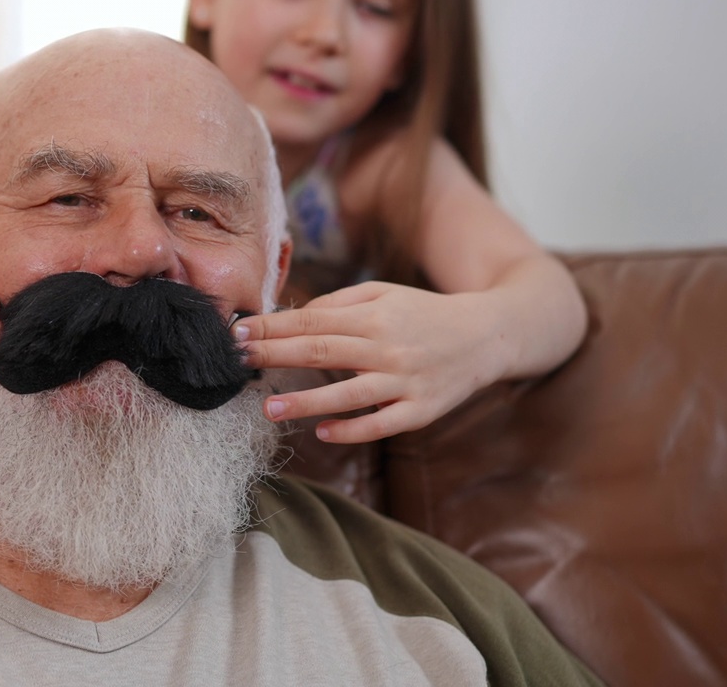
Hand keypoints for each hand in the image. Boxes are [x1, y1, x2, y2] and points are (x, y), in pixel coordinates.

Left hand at [234, 281, 505, 442]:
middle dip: (275, 355)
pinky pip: (381, 424)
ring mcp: (405, 382)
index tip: (238, 333)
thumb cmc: (425, 313)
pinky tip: (322, 432)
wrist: (489, 335)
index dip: (273, 327)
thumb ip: (338, 302)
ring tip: (268, 408)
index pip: (312, 321)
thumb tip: (294, 316)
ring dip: (306, 402)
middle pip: (321, 351)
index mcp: (374, 316)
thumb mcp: (384, 294)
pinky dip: (351, 430)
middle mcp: (387, 347)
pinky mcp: (421, 411)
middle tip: (237, 360)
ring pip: (348, 394)